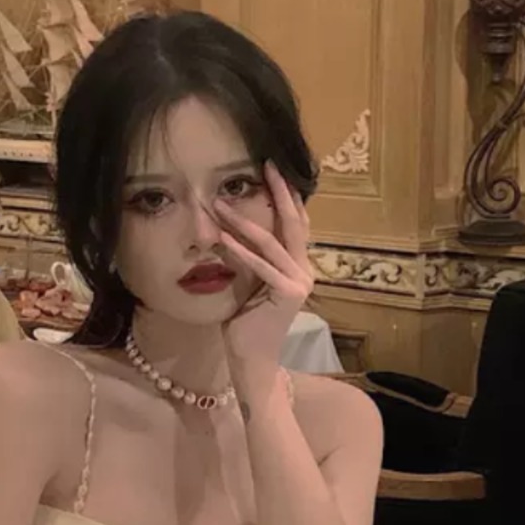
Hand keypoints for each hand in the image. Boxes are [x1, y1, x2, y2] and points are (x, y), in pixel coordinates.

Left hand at [214, 162, 312, 391]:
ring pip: (272, 242)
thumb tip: (226, 228)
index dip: (286, 196)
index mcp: (297, 267)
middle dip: (280, 192)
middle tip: (266, 164)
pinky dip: (241, 251)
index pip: (294, 225)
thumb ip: (245, 258)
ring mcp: (299, 282)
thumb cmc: (245, 325)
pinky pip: (262, 266)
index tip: (271, 170)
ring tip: (220, 204)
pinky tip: (223, 238)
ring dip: (243, 221)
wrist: (251, 360)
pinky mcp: (288, 294)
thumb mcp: (245, 283)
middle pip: (293, 224)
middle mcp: (304, 271)